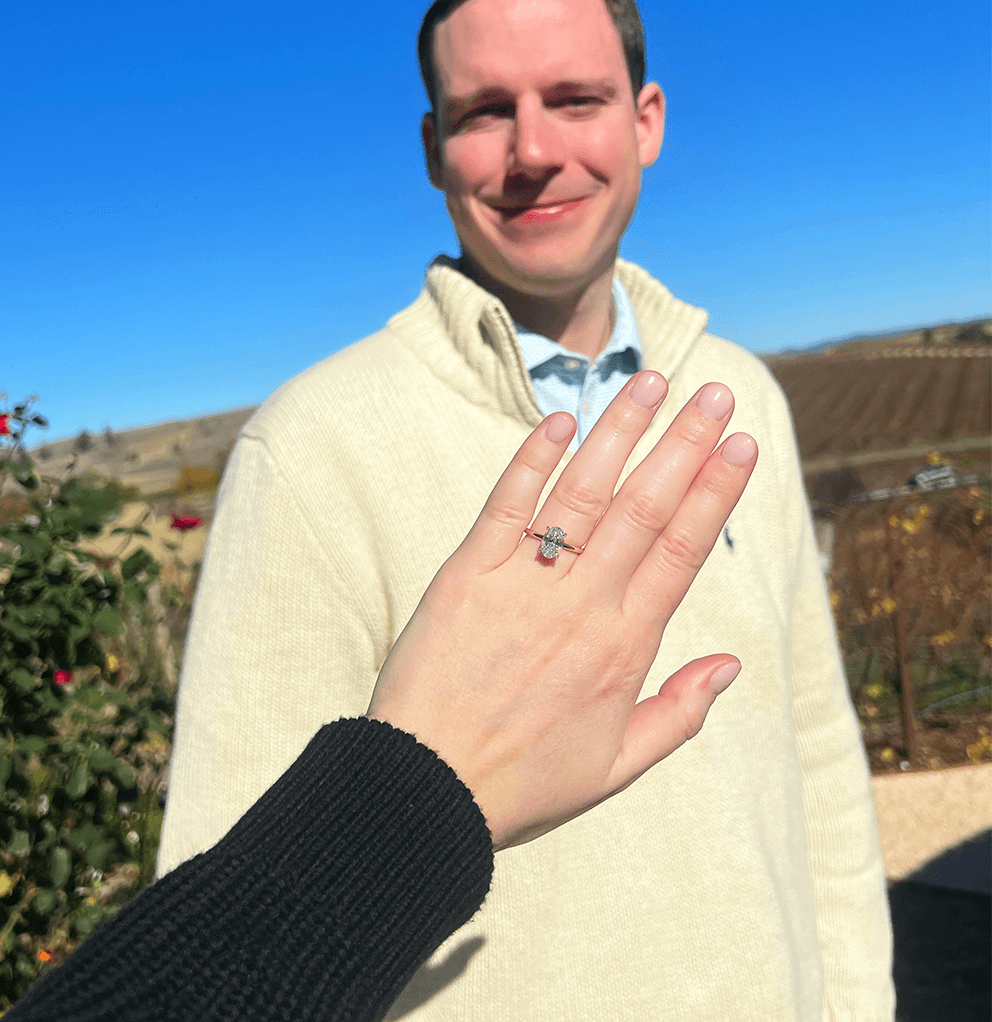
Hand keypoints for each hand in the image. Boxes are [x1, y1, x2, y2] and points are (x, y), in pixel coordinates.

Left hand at [367, 371, 756, 849]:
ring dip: (620, 433)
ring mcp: (523, 586)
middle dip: (685, 444)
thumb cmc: (522, 782)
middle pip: (646, 509)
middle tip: (717, 394)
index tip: (743, 444)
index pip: (683, 551)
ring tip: (650, 381)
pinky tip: (561, 419)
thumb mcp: (617, 766)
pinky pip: (506, 506)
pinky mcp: (466, 575)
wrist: (425, 788)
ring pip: (584, 494)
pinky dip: (532, 460)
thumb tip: (732, 664)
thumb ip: (679, 712)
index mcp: (624, 647)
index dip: (716, 492)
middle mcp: (581, 606)